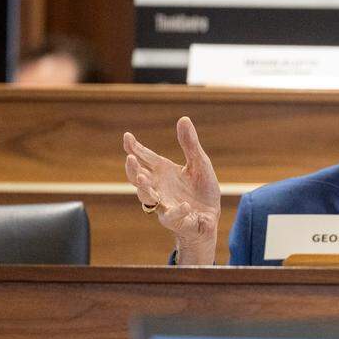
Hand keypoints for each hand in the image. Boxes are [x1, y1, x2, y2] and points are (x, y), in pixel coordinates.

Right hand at [123, 116, 221, 264]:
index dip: (134, 148)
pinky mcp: (177, 220)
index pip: (145, 158)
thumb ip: (190, 144)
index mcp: (163, 172)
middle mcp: (159, 188)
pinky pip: (173, 217)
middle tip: (130, 159)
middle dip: (132, 170)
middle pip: (138, 179)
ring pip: (148, 199)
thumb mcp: (199, 164)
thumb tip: (184, 119)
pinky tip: (184, 204)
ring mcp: (165, 204)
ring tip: (142, 179)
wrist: (210, 216)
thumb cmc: (201, 189)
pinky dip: (177, 211)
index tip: (127, 136)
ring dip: (144, 189)